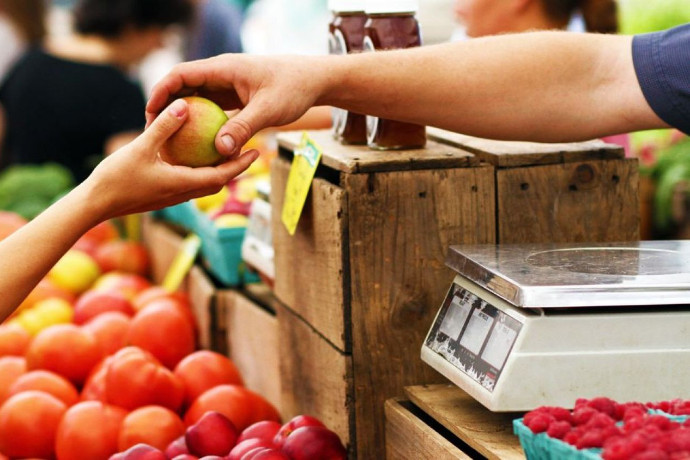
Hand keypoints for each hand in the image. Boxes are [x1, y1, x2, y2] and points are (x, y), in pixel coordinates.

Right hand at [83, 98, 258, 221]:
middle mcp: (182, 193)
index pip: (222, 176)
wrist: (94, 205)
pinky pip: (188, 182)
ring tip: (226, 151)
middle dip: (235, 168)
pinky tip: (193, 156)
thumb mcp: (140, 147)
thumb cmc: (116, 178)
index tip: (256, 152)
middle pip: (217, 181)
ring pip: (203, 184)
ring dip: (218, 170)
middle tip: (249, 150)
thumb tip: (184, 105)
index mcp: (183, 184)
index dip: (241, 164)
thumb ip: (164, 127)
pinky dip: (198, 171)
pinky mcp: (162, 196)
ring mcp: (172, 197)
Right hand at [146, 54, 324, 157]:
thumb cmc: (294, 89)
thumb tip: (220, 150)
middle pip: (183, 87)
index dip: (161, 92)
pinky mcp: (235, 97)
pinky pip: (211, 109)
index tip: (150, 113)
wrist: (314, 81)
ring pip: (196, 99)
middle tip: (153, 132)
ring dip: (183, 117)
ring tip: (169, 141)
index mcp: (223, 68)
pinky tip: (197, 145)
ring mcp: (227, 86)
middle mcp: (221, 74)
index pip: (181, 74)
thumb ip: (243, 128)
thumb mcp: (268, 110)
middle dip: (166, 107)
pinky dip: (202, 124)